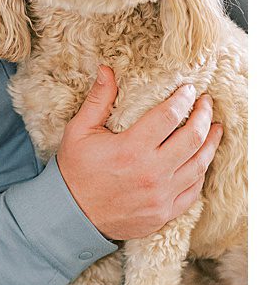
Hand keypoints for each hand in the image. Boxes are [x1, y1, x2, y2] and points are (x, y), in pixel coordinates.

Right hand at [59, 66, 221, 240]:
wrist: (70, 215)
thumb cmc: (74, 170)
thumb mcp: (79, 131)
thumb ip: (98, 100)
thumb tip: (107, 70)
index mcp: (130, 149)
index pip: (169, 116)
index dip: (183, 99)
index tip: (189, 90)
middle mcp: (151, 172)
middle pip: (193, 138)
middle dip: (204, 116)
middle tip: (206, 104)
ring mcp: (161, 195)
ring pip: (200, 163)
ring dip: (211, 142)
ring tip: (215, 128)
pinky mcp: (165, 212)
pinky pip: (194, 189)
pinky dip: (201, 171)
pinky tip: (202, 158)